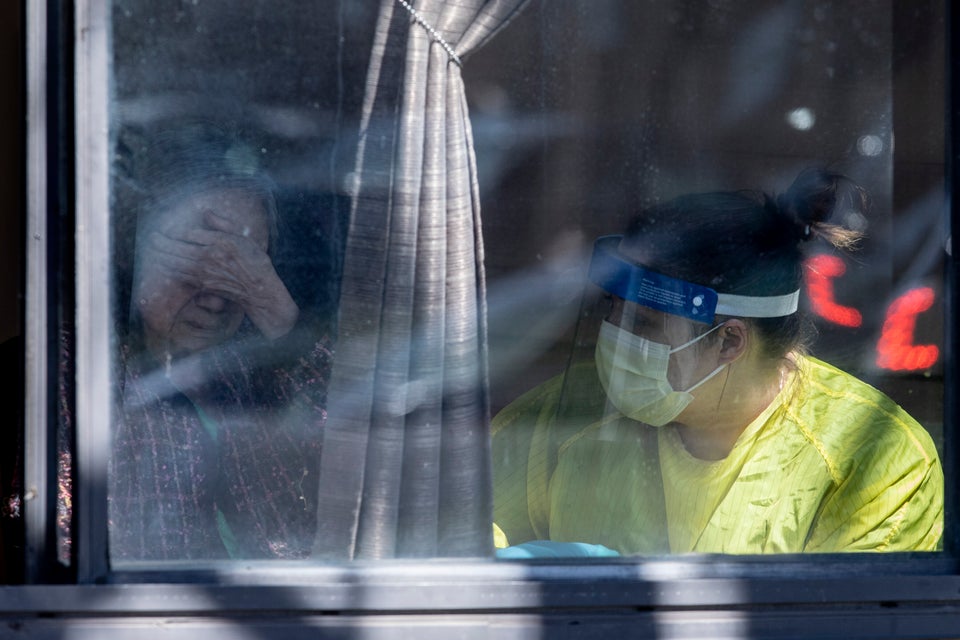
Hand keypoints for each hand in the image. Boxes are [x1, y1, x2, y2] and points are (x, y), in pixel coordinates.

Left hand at [145, 209, 298, 339]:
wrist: (258, 288)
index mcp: (219, 241)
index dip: (174, 230)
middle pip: (176, 247)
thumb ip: (223, 224)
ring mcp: (204, 271)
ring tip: (151, 248)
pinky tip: (163, 264)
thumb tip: (205, 212)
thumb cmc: (253, 261)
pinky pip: (180, 274)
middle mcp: (209, 256)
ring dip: (160, 255)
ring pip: (174, 261)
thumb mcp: (243, 237)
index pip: (188, 233)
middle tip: (150, 236)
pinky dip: (169, 268)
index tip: (163, 226)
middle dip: (160, 242)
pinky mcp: (202, 284)